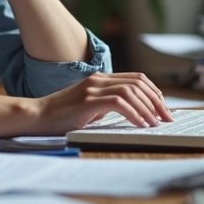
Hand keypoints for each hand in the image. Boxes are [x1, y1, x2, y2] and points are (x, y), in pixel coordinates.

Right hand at [27, 72, 175, 134]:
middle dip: (157, 100)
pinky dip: (134, 113)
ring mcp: (93, 88)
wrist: (36, 116)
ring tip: (156, 123)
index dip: (154, 92)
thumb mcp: (89, 108)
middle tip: (167, 117)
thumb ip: (106, 105)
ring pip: (131, 91)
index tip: (163, 108)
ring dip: (148, 108)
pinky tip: (141, 124)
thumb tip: (132, 114)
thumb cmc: (61, 117)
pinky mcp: (88, 100)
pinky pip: (119, 103)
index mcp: (100, 79)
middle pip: (138, 83)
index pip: (136, 79)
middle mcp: (99, 79)